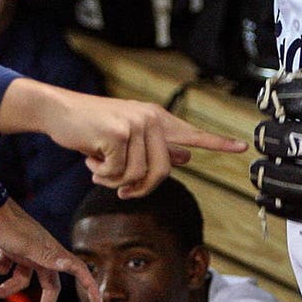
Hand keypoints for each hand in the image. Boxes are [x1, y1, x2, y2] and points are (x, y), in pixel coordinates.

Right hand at [0, 79, 247, 197]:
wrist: (59, 111)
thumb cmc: (92, 127)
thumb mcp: (127, 137)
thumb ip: (156, 146)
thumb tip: (186, 156)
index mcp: (157, 119)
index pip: (192, 134)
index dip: (218, 143)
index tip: (242, 147)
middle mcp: (151, 119)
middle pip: (162, 172)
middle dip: (140, 188)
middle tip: (121, 189)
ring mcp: (135, 125)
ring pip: (137, 176)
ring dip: (114, 181)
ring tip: (99, 166)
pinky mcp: (118, 134)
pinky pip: (117, 174)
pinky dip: (100, 175)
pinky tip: (90, 160)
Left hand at [0, 195, 100, 301]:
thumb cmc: (7, 225)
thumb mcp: (26, 246)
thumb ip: (47, 257)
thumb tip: (69, 264)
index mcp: (50, 252)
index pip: (76, 270)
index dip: (89, 285)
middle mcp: (41, 254)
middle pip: (47, 287)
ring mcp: (25, 253)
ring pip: (19, 282)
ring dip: (1, 288)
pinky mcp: (10, 251)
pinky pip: (5, 270)